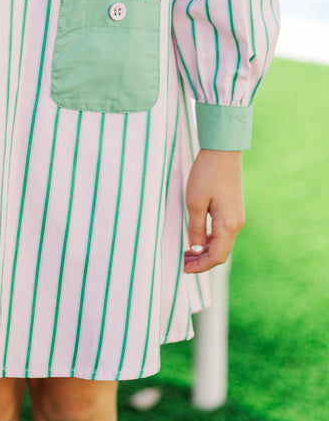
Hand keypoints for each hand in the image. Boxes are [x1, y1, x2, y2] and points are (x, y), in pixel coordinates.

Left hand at [183, 148, 244, 273]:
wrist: (222, 151)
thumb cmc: (207, 175)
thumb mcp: (195, 203)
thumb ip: (195, 229)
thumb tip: (196, 251)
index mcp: (228, 225)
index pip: (216, 257)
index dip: (201, 266)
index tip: (184, 269)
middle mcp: (236, 224)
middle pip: (221, 253)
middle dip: (202, 261)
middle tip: (183, 262)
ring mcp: (236, 217)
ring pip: (221, 243)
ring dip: (205, 250)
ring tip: (186, 253)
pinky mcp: (233, 209)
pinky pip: (222, 232)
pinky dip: (209, 239)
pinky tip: (196, 237)